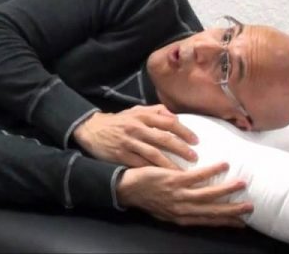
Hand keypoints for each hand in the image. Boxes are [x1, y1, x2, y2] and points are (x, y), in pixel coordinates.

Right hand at [73, 104, 197, 168]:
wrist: (92, 130)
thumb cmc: (118, 121)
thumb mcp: (135, 111)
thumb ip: (155, 111)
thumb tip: (174, 116)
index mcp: (142, 116)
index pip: (168, 122)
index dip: (184, 131)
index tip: (196, 141)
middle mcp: (136, 128)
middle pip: (164, 139)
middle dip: (181, 149)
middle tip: (195, 158)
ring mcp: (129, 143)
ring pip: (154, 154)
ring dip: (170, 164)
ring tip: (182, 172)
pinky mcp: (121, 155)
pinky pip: (140, 165)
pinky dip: (153, 171)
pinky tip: (163, 177)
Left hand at [117, 162, 252, 227]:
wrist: (126, 189)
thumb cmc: (146, 198)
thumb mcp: (165, 211)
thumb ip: (183, 211)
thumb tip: (198, 211)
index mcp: (181, 217)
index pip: (208, 221)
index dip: (226, 222)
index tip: (243, 222)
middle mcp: (182, 209)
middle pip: (212, 211)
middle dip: (233, 210)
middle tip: (251, 206)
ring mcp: (178, 195)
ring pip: (208, 194)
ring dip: (227, 189)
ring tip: (242, 183)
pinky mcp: (173, 180)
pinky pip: (196, 175)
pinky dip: (211, 170)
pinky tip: (223, 164)